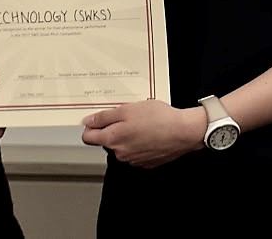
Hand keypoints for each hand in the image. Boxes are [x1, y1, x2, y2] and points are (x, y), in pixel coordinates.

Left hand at [81, 100, 203, 167]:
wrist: (183, 132)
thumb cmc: (158, 118)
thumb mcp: (127, 109)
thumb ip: (104, 117)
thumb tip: (88, 122)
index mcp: (113, 139)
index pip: (88, 138)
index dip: (91, 126)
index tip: (97, 119)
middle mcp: (121, 154)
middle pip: (107, 141)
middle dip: (113, 129)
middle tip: (128, 116)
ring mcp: (134, 160)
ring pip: (123, 146)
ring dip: (128, 136)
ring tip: (142, 123)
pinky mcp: (147, 162)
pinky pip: (136, 152)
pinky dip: (139, 143)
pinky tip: (150, 133)